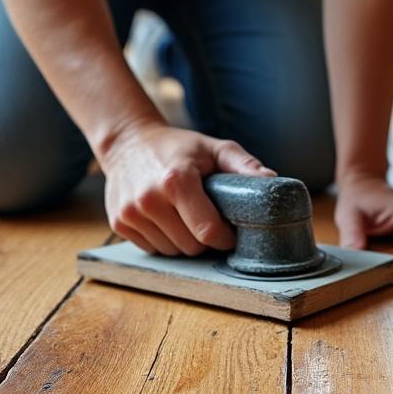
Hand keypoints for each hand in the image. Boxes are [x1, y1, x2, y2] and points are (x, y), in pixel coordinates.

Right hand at [101, 123, 274, 254]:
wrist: (128, 141)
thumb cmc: (178, 147)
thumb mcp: (214, 148)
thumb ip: (244, 165)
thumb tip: (273, 182)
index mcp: (176, 181)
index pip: (207, 232)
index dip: (225, 238)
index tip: (230, 232)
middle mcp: (149, 199)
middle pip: (190, 246)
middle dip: (205, 240)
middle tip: (208, 220)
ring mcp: (130, 213)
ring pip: (171, 252)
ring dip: (183, 242)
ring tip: (185, 218)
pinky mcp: (119, 223)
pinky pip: (151, 249)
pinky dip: (163, 240)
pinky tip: (165, 219)